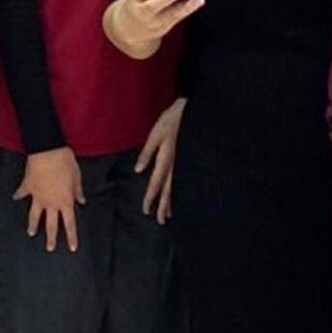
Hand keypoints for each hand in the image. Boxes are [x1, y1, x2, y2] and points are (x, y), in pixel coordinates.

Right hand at [16, 147, 83, 251]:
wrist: (47, 150)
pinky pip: (22, 192)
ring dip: (33, 224)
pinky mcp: (28, 186)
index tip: (72, 247)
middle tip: (50, 248)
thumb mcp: (76, 177)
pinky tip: (15, 197)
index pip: (70, 223)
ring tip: (31, 233)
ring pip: (34, 215)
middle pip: (51, 225)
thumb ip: (78, 190)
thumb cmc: (65, 162)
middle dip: (51, 238)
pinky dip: (19, 195)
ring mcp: (37, 196)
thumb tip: (81, 200)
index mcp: (65, 201)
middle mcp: (51, 202)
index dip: (71, 236)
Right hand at [106, 0, 202, 57]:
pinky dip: (186, 10)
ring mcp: (152, 23)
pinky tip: (196, 3)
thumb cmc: (136, 4)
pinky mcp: (162, 29)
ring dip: (185, 7)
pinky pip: (176, 19)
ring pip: (169, 16)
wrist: (128, 30)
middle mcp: (141, 13)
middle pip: (153, 6)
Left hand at [136, 98, 183, 222]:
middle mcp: (176, 165)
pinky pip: (184, 180)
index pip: (156, 184)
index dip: (151, 198)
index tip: (146, 210)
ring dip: (172, 202)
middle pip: (169, 191)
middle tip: (160, 221)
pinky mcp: (189, 160)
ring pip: (178, 188)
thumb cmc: (172, 119)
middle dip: (163, 207)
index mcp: (166, 159)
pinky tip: (180, 197)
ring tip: (168, 215)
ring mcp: (184, 164)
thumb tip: (138, 170)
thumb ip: (147, 153)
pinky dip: (181, 191)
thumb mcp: (155, 134)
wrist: (193, 111)